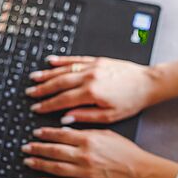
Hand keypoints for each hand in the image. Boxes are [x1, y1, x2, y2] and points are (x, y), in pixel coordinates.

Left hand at [21, 126, 177, 177]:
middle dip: (37, 148)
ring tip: (28, 161)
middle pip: (54, 150)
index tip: (36, 133)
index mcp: (88, 140)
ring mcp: (83, 172)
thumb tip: (68, 130)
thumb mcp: (107, 134)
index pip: (61, 135)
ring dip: (39, 164)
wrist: (140, 172)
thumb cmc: (127, 153)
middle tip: (26, 147)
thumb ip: (87, 131)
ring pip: (54, 167)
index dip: (45, 134)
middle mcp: (83, 155)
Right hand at [26, 55, 156, 123]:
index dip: (47, 105)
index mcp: (91, 93)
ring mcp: (92, 66)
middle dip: (42, 89)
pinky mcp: (97, 60)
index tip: (36, 108)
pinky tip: (51, 62)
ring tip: (34, 79)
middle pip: (59, 83)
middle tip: (30, 94)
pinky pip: (75, 60)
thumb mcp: (109, 116)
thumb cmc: (131, 101)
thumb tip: (66, 118)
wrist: (147, 83)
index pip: (62, 100)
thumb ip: (85, 117)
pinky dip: (62, 61)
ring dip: (47, 74)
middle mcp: (89, 77)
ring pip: (64, 70)